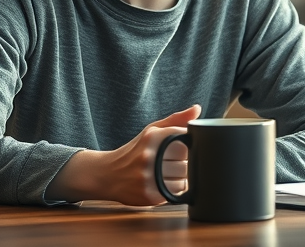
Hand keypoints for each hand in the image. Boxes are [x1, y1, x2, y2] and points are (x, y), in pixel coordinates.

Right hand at [45, 104, 201, 204]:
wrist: (107, 174)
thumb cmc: (135, 151)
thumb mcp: (152, 131)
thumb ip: (176, 120)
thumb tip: (197, 109)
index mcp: (153, 137)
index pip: (188, 140)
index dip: (190, 144)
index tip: (184, 147)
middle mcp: (149, 156)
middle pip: (188, 160)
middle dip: (186, 162)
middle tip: (175, 162)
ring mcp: (148, 177)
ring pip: (185, 178)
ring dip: (183, 177)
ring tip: (171, 173)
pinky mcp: (149, 195)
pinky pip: (177, 192)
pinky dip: (176, 189)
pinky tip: (166, 183)